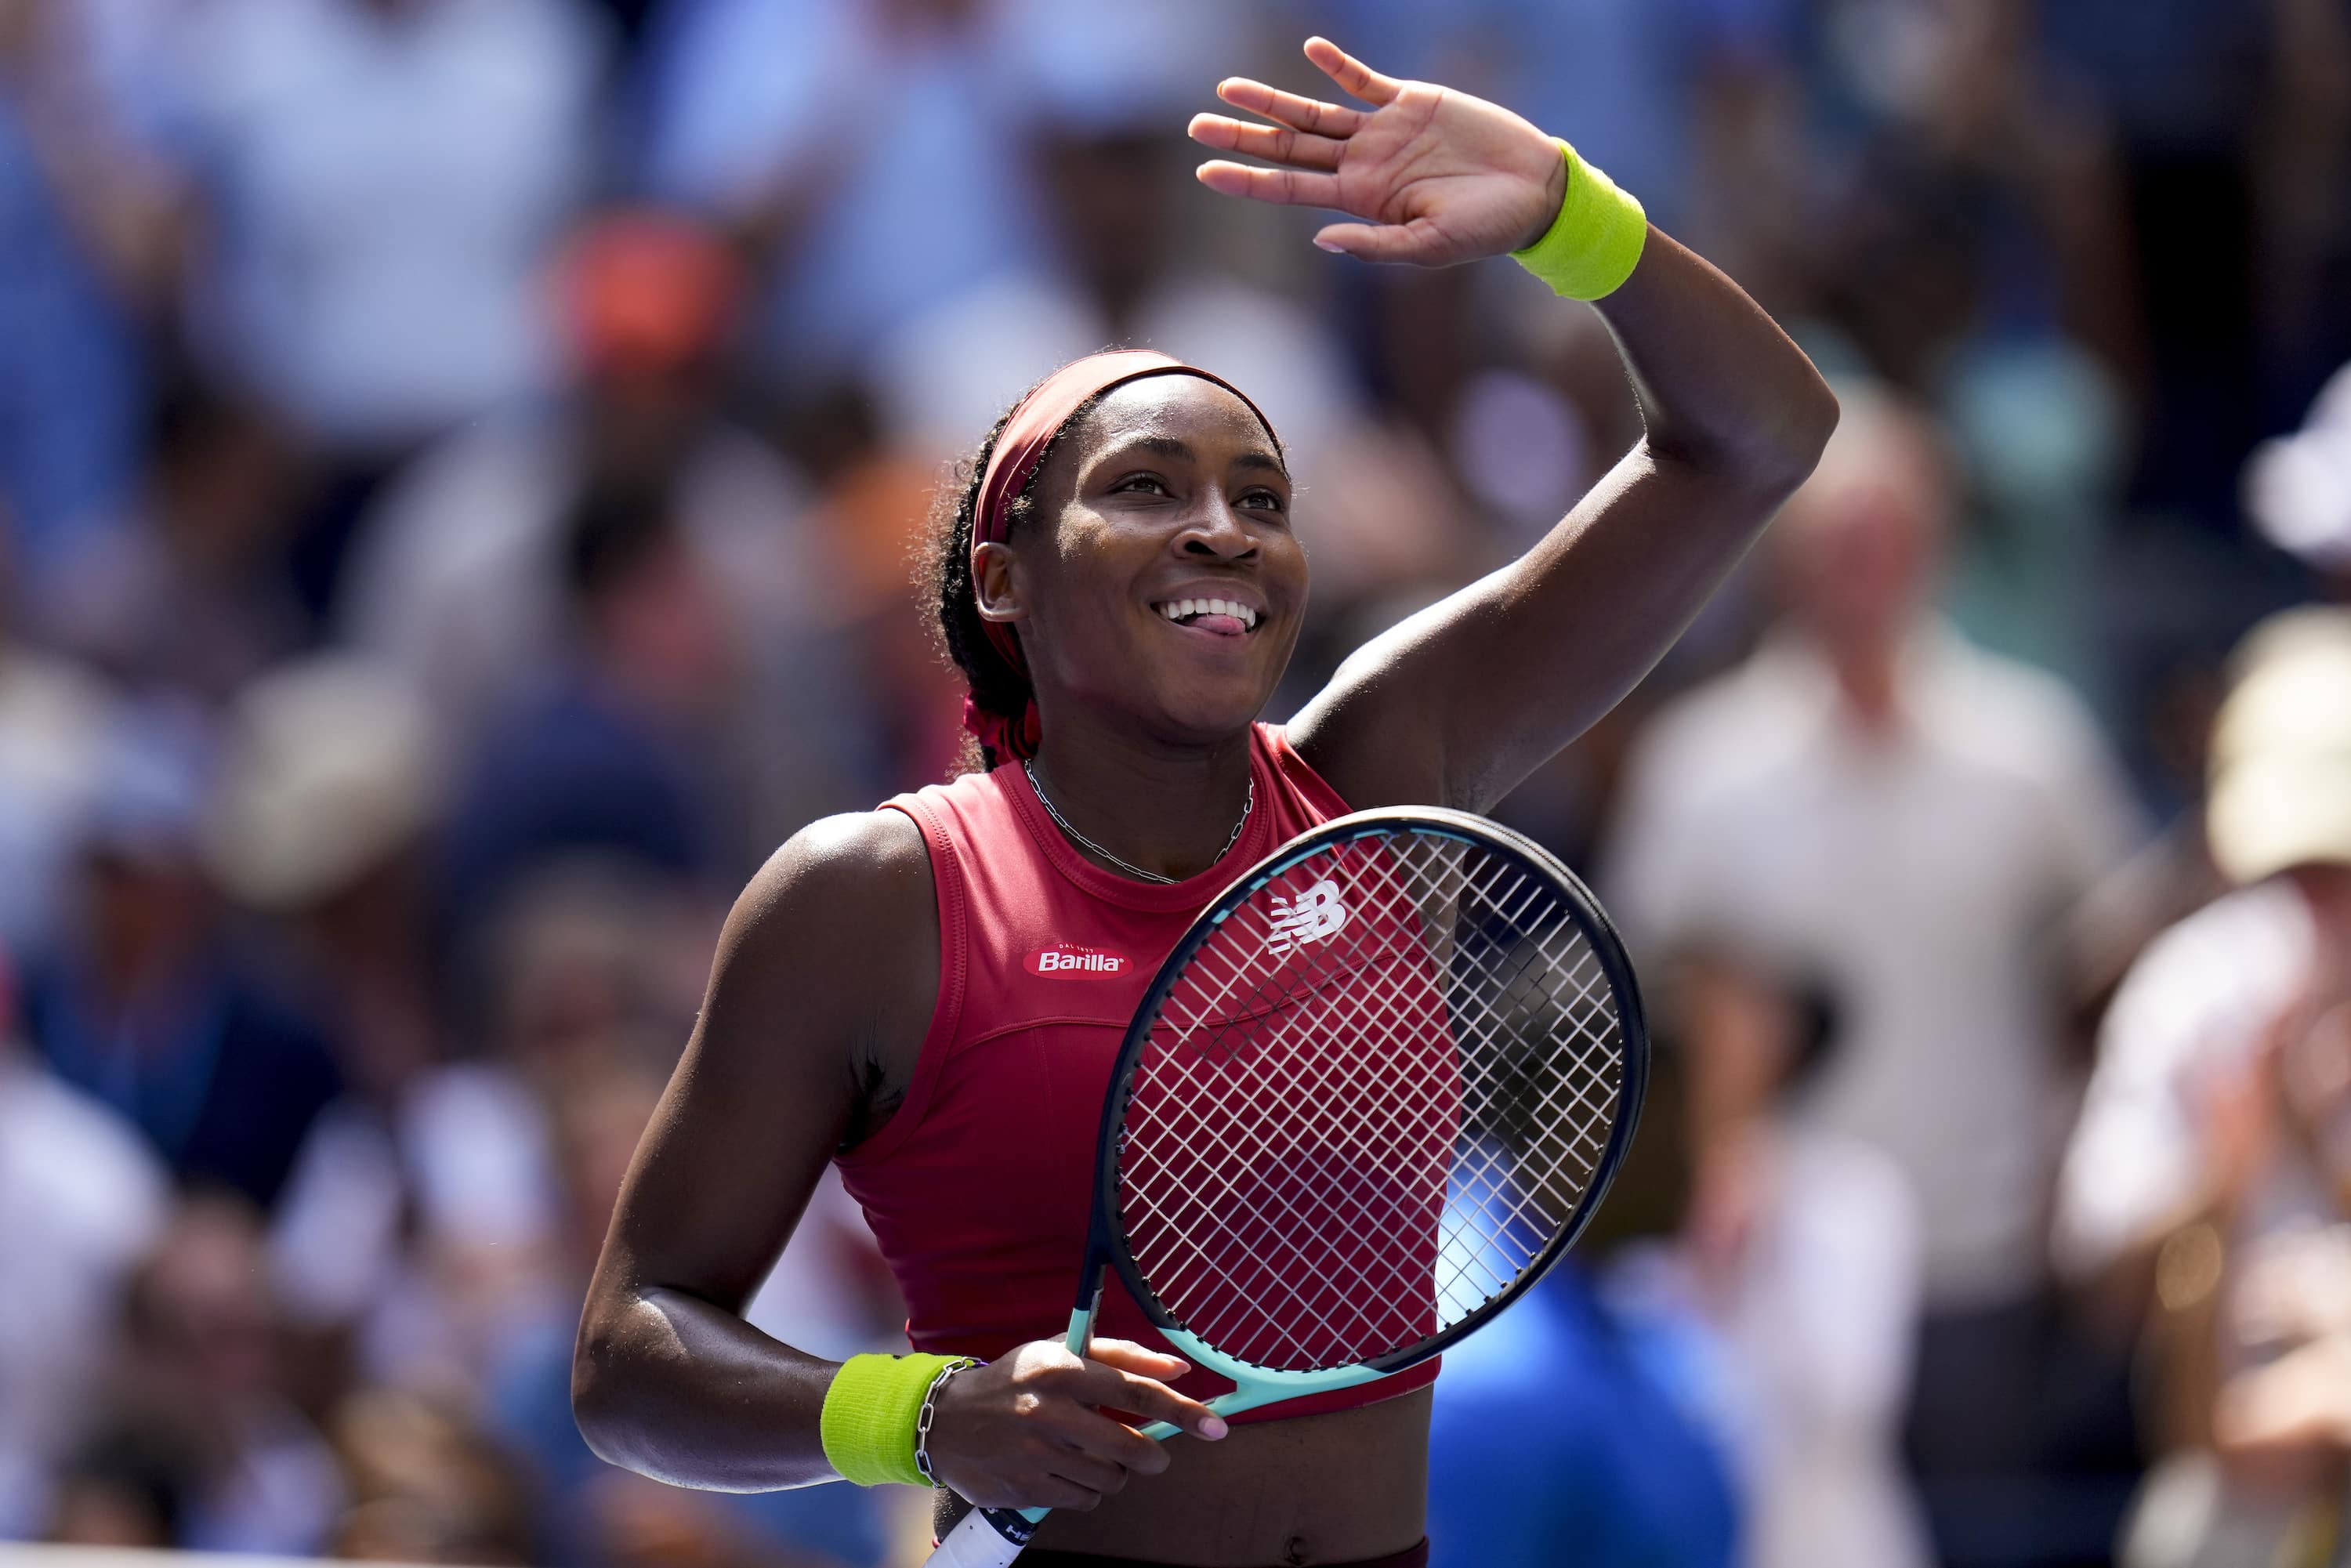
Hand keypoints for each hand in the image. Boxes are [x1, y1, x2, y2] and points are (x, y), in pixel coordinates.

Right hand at [922, 1338, 1228, 1511]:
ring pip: (1108, 1480)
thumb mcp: (1059, 1352)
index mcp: (1059, 1369)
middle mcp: (1046, 1411)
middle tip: (1151, 1456)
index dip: (1180, 1410)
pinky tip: (1065, 1472)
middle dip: (1150, 1457)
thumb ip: (1122, 1356)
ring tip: (1088, 1457)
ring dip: (1113, 1474)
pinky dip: (1086, 1491)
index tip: (1215, 1426)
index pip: (1134, 1390)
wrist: (944, 1420)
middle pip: (1127, 1447)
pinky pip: (1083, 1500)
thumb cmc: (1015, 1379)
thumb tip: (1179, 1368)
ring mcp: (1033, 1454)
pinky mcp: (1024, 1489)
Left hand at [1189, 37, 1567, 266]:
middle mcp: (1362, 165)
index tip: (1204, 171)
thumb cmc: (1485, 231)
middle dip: (1243, 136)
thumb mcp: (1428, 247)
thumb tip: (1320, 240)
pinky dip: (1338, 65)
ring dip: (1272, 101)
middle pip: (1289, 146)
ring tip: (1228, 88)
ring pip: (1314, 112)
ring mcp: (1383, 131)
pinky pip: (1364, 81)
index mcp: (1360, 201)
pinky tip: (1311, 51)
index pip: (1289, 188)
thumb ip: (1374, 244)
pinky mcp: (1411, 101)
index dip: (1247, 179)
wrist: (1534, 192)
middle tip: (1195, 126)